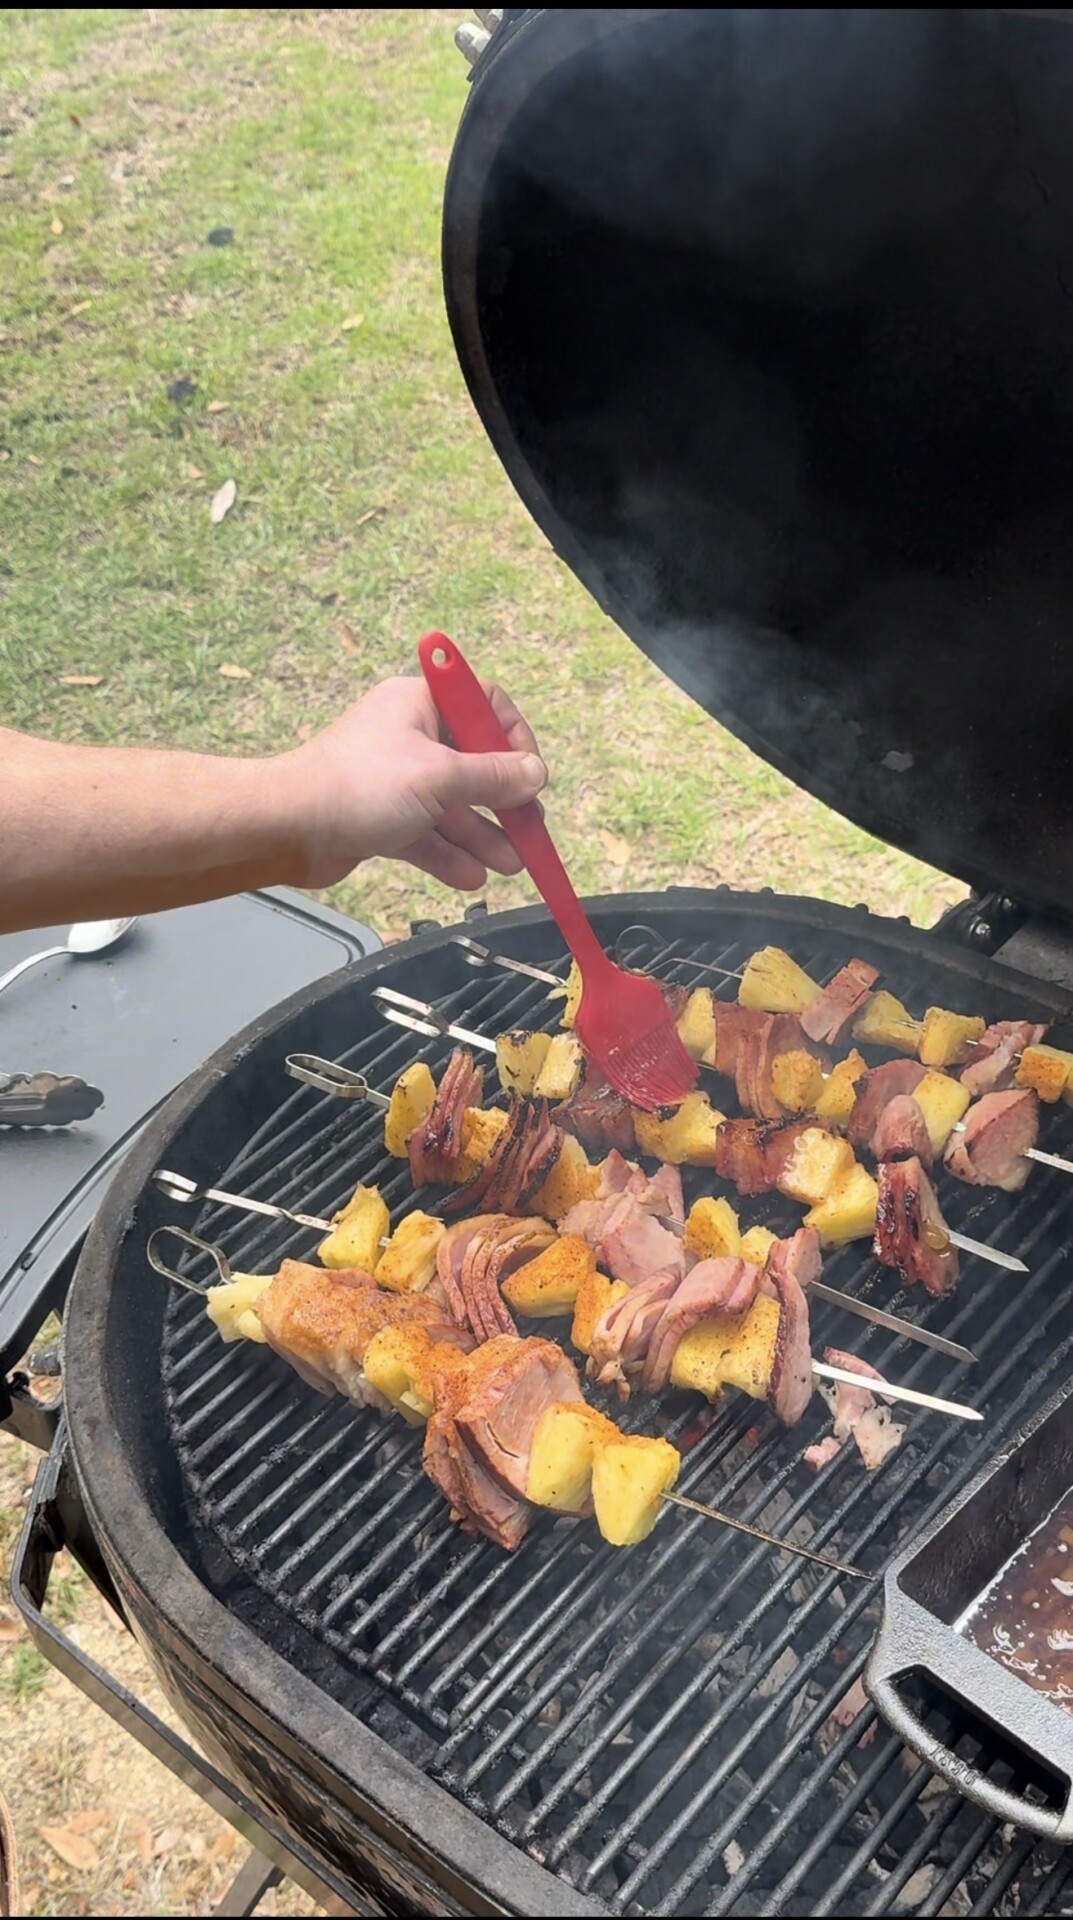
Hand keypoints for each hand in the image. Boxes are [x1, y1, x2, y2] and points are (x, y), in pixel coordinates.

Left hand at [281, 675, 546, 889]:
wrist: (289, 828)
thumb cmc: (362, 786)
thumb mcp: (440, 778)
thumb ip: (493, 778)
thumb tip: (536, 773)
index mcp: (421, 704)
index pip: (482, 704)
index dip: (512, 736)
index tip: (530, 772)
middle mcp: (410, 737)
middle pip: (473, 764)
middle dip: (503, 802)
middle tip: (529, 831)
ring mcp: (395, 780)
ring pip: (451, 806)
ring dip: (483, 835)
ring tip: (512, 865)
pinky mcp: (381, 818)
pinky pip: (426, 833)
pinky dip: (449, 854)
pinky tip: (473, 877)